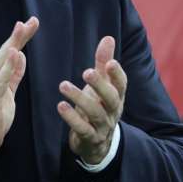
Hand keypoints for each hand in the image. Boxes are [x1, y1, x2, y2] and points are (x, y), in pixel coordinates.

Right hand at [0, 17, 39, 162]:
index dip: (20, 38)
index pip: (8, 53)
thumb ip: (13, 75)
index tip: (31, 24)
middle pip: (5, 52)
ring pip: (2, 60)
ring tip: (21, 28)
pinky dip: (7, 65)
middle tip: (31, 21)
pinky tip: (13, 53)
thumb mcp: (7, 93)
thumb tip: (20, 56)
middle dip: (18, 35)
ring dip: (12, 43)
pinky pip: (1, 79)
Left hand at [57, 36, 127, 164]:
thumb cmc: (98, 106)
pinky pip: (82, 129)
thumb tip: (108, 37)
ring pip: (95, 113)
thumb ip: (103, 62)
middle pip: (111, 98)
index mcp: (117, 96)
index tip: (110, 62)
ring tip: (63, 85)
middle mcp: (112, 111)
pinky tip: (61, 106)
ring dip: (79, 98)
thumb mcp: (102, 85)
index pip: (121, 84)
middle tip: (87, 72)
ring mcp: (102, 126)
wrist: (97, 144)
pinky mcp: (89, 138)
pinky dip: (72, 118)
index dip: (117, 74)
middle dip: (100, 85)